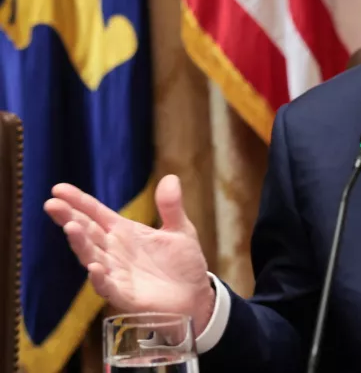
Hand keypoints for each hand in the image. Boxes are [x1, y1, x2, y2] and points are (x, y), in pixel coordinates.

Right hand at [44, 175, 215, 335]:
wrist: (195, 296)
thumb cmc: (183, 263)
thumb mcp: (180, 230)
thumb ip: (171, 207)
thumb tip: (171, 178)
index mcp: (125, 232)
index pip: (96, 213)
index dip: (79, 201)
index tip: (58, 188)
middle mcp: (114, 251)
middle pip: (87, 232)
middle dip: (69, 218)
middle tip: (52, 204)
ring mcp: (117, 274)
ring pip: (92, 257)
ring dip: (81, 244)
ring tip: (70, 227)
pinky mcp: (125, 296)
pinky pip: (108, 287)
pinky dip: (100, 278)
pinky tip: (93, 267)